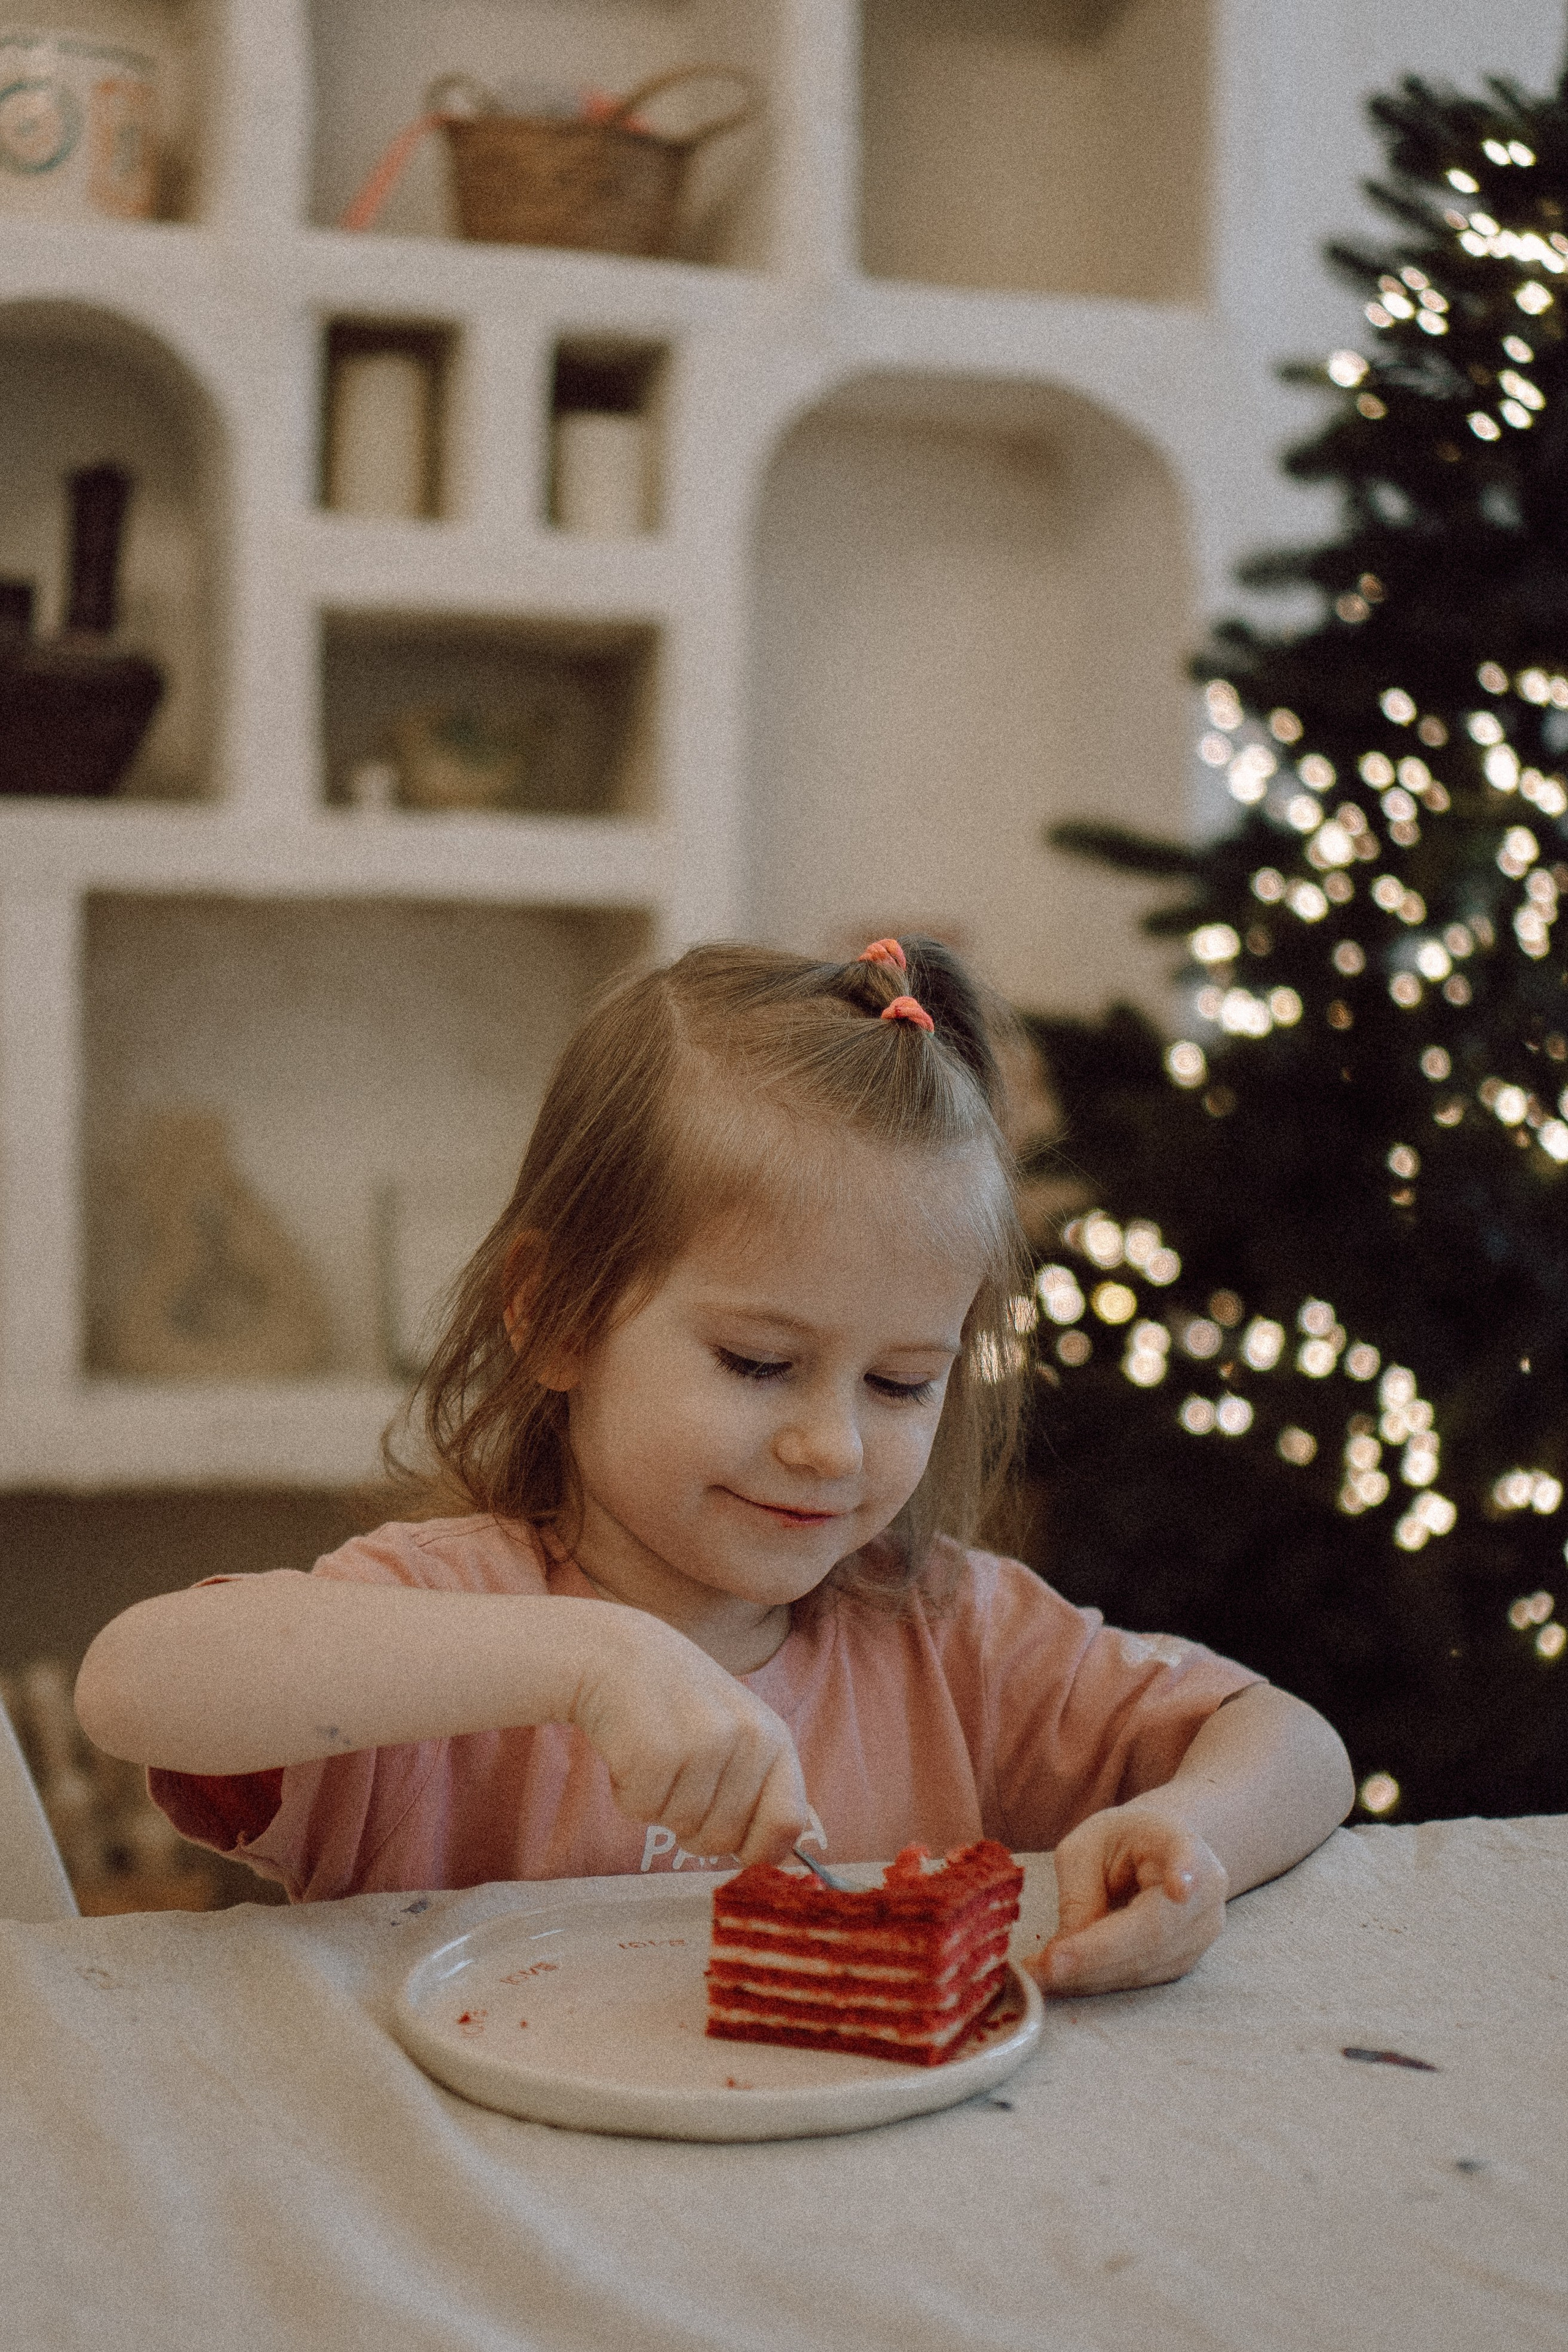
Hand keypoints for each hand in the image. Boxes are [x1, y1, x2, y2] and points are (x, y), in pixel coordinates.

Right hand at [570, 1611, 808, 1864]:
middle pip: (724, 1840)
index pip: (788, 1824)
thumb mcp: (734, 1730)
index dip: (759, 1850)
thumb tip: (771, 1857)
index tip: (734, 1849)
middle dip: (692, 1827)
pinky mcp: (656, 1753)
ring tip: (653, 1752)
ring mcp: (704, 1744)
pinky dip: (626, 1793)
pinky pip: (642, 1812)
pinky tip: (628, 1749)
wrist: (614, 1651)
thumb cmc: (675, 1701)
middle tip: (675, 1777)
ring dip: (657, 1804)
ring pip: (680, 1828)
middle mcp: (748, 1739)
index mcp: (774, 1737)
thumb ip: (757, 1785)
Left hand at [1036, 1804, 1227, 1995]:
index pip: (1187, 1857)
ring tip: (1039, 1975)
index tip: (1180, 1888)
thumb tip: (1065, 1951)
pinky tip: (1061, 1977)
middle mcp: (1204, 1892)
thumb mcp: (1086, 1848)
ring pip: (1144, 1965)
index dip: (1186, 1874)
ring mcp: (1200, 1933)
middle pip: (1153, 1931)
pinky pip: (1138, 1979)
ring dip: (1089, 1976)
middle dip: (1094, 1955)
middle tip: (1042, 1969)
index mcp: (1180, 1843)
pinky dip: (1096, 1981)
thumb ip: (1079, 1893)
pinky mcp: (1184, 1962)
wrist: (1155, 1854)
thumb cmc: (1118, 1843)